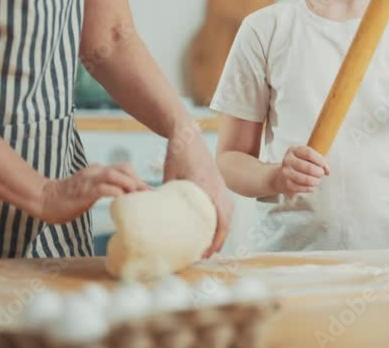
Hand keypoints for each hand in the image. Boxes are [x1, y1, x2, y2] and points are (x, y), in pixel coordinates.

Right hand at [38, 163, 150, 224]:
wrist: (43, 200)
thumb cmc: (68, 199)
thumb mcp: (91, 190)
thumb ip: (105, 189)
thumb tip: (126, 197)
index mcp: (97, 171)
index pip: (123, 168)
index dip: (138, 178)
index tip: (149, 192)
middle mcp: (95, 172)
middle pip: (123, 167)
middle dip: (138, 180)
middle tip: (148, 195)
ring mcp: (88, 181)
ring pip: (115, 175)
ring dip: (129, 184)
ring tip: (138, 196)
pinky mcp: (83, 192)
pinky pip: (103, 189)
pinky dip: (115, 193)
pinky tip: (122, 200)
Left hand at [162, 125, 233, 257]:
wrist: (187, 134)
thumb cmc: (176, 153)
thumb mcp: (170, 176)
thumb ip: (170, 197)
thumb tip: (160, 220)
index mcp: (208, 187)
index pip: (219, 218)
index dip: (215, 238)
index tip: (206, 252)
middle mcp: (218, 187)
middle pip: (227, 219)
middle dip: (220, 239)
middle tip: (207, 255)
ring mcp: (221, 184)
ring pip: (228, 213)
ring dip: (222, 230)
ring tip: (211, 246)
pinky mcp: (218, 183)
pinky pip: (225, 205)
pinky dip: (221, 219)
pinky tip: (211, 227)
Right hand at [270, 145, 329, 196]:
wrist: (282, 176)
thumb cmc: (300, 164)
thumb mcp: (308, 158)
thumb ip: (321, 161)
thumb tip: (327, 170)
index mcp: (293, 150)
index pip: (309, 153)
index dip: (319, 160)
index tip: (323, 165)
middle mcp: (288, 160)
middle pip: (309, 167)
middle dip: (319, 172)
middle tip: (321, 174)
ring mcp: (286, 172)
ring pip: (306, 179)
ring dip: (316, 181)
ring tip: (317, 181)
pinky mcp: (287, 184)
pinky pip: (303, 188)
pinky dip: (310, 188)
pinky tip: (312, 187)